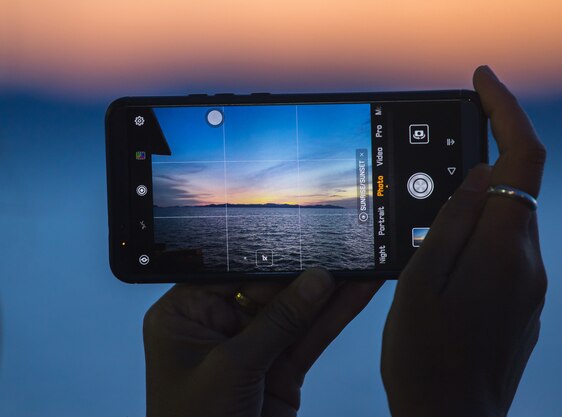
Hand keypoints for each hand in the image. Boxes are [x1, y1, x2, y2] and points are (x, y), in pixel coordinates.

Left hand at [143, 269, 382, 416]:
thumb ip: (277, 321)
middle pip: (267, 289)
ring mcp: (251, 349)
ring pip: (294, 313)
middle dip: (305, 272)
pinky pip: (308, 338)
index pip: (231, 272)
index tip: (302, 236)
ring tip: (361, 263)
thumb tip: (316, 279)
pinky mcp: (279, 371)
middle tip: (342, 246)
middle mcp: (217, 326)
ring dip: (329, 292)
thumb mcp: (231, 367)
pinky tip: (357, 293)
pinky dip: (334, 318)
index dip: (267, 256)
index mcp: (185, 315)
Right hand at [381, 66, 546, 416]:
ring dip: (475, 194)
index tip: (480, 82)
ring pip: (507, 215)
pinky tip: (444, 249)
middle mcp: (527, 262)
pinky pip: (503, 245)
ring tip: (428, 209)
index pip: (521, 158)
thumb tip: (477, 173)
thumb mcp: (420, 281)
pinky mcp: (521, 299)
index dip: (504, 111)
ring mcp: (529, 283)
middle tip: (438, 145)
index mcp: (502, 250)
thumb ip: (451, 222)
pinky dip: (478, 228)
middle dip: (485, 149)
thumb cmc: (426, 357)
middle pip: (516, 183)